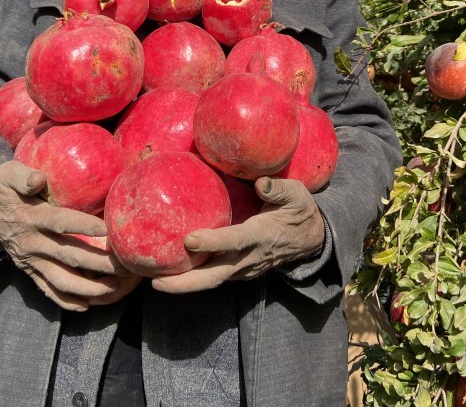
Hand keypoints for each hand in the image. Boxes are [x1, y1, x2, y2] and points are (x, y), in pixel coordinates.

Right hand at [0, 160, 140, 310]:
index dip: (82, 226)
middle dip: (100, 263)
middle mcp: (33, 243)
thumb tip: (39, 178)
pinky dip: (67, 301)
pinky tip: (87, 305)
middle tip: (127, 265)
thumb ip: (22, 176)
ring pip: (62, 280)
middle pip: (70, 256)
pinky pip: (48, 291)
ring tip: (116, 287)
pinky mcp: (30, 271)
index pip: (59, 223)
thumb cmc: (2, 188)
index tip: (107, 229)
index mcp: (30, 218)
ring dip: (90, 288)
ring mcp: (31, 261)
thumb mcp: (6, 175)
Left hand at [152, 177, 325, 293]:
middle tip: (156, 283)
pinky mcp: (239, 271)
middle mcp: (250, 258)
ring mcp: (244, 269)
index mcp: (262, 235)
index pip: (234, 241)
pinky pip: (214, 277)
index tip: (189, 239)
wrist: (312, 240)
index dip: (213, 242)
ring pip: (212, 280)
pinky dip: (193, 278)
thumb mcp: (297, 195)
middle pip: (215, 276)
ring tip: (153, 279)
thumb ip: (278, 189)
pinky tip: (172, 270)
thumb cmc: (300, 211)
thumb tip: (259, 183)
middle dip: (185, 283)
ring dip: (184, 284)